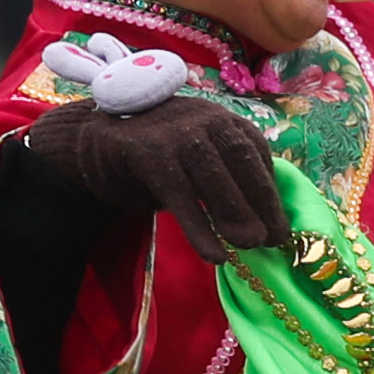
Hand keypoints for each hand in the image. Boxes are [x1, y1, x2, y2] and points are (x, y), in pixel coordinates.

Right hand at [11, 93, 291, 260]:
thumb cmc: (155, 156)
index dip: (270, 191)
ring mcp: (173, 132)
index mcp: (220, 118)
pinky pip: (179, 195)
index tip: (282, 227)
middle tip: (273, 240)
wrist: (91, 140)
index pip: (255, 152)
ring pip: (212, 175)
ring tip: (251, 245)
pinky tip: (214, 255)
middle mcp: (201, 117)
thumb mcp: (197, 159)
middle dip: (260, 202)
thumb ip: (227, 178)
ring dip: (235, 213)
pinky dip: (199, 228)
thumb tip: (266, 223)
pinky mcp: (146, 151)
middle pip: (239, 160)